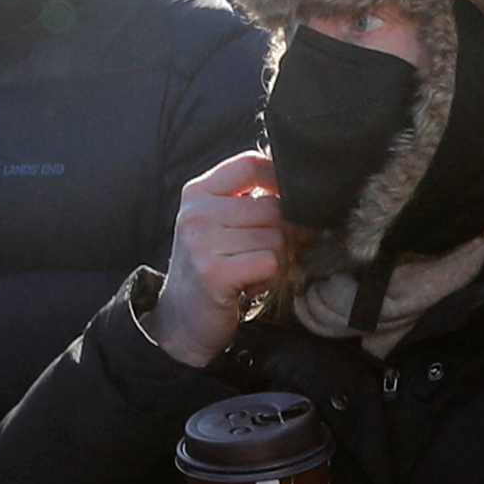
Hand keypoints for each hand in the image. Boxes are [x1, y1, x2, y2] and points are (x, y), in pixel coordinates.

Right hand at [153, 147, 289, 364]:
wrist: (181, 320)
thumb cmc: (210, 268)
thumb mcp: (218, 224)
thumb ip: (248, 201)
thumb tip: (301, 192)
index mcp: (197, 193)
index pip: (250, 164)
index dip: (279, 180)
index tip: (286, 202)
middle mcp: (196, 212)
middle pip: (272, 205)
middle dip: (281, 233)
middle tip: (263, 254)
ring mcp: (202, 242)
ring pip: (276, 236)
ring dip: (275, 259)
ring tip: (251, 270)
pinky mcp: (214, 272)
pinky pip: (270, 262)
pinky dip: (269, 278)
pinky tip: (250, 285)